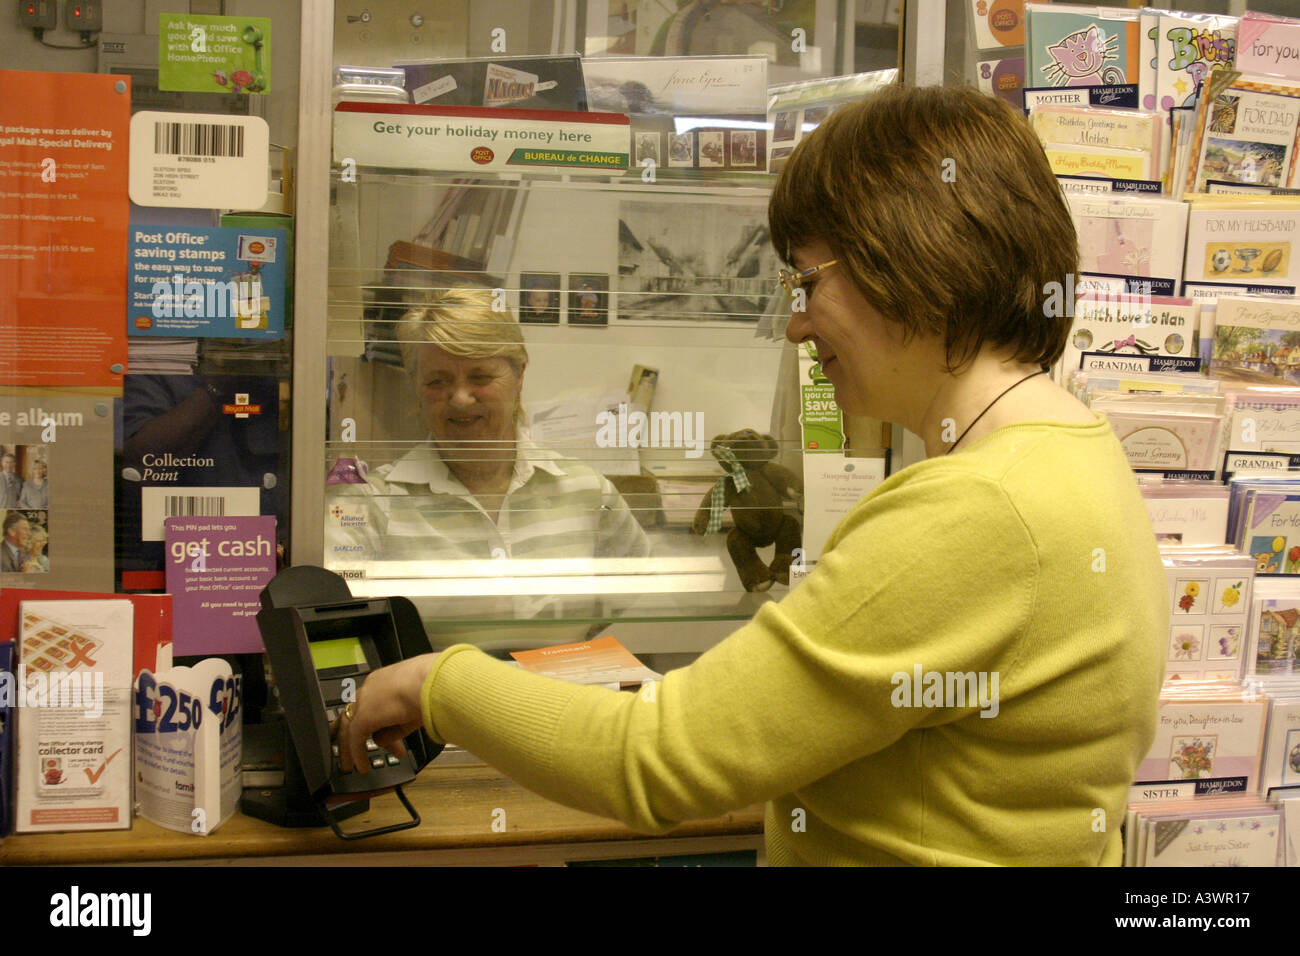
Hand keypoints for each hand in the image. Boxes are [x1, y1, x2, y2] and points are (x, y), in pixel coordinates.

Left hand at [335, 652, 440, 774]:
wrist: (431, 683)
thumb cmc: (431, 689)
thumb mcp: (412, 711)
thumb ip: (393, 727)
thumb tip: (380, 741)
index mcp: (382, 681)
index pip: (374, 707)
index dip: (381, 727)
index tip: (391, 741)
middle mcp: (369, 689)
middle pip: (355, 716)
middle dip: (355, 736)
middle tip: (356, 752)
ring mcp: (364, 702)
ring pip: (348, 726)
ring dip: (348, 747)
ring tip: (350, 765)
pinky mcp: (364, 716)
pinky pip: (355, 739)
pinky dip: (357, 754)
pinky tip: (363, 767)